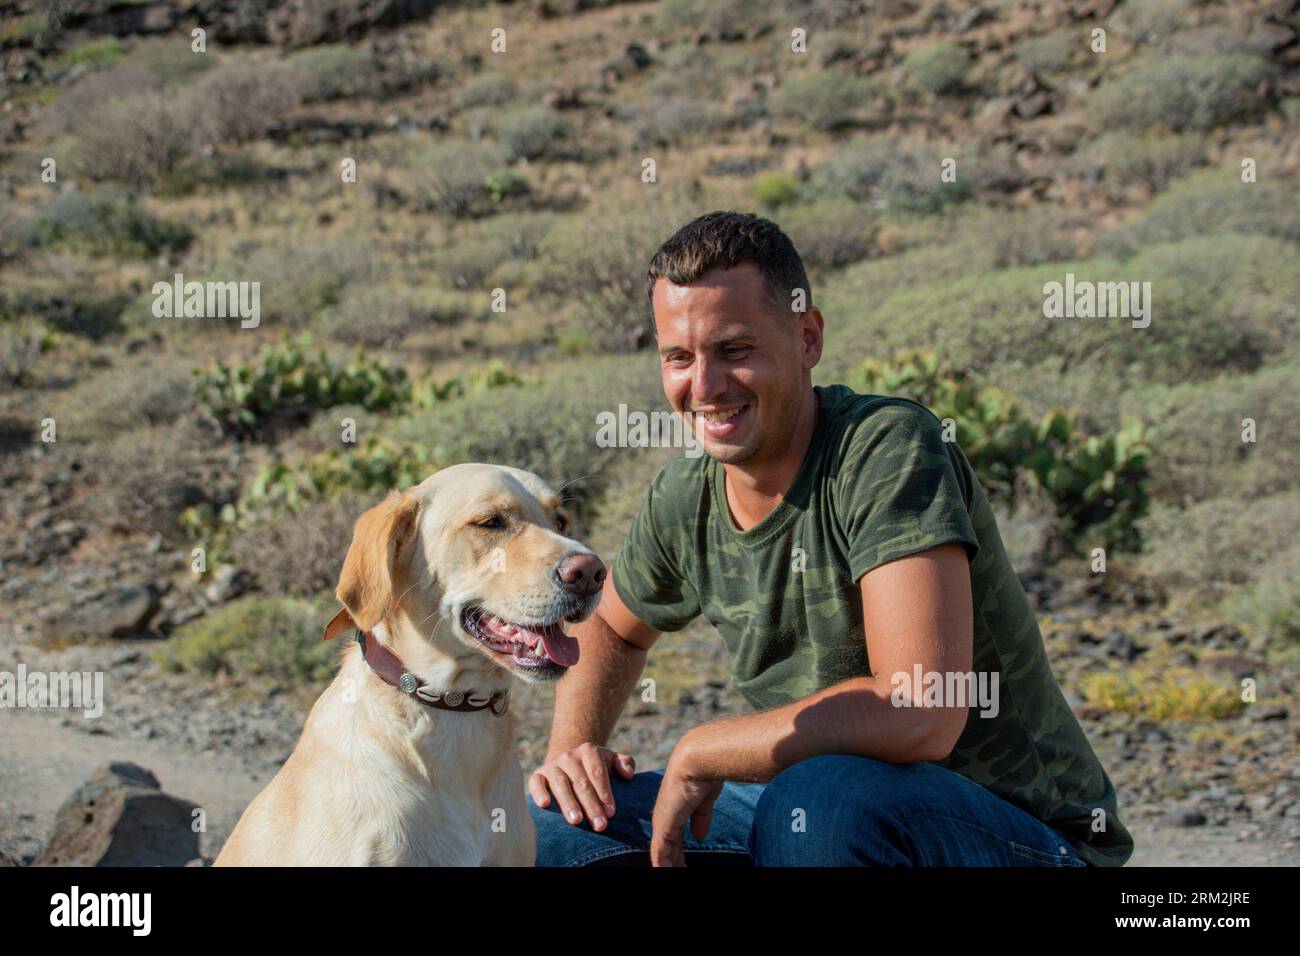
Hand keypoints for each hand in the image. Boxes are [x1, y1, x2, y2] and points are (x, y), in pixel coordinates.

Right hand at [528, 743, 635, 831]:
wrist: (569, 764)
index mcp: (589, 751)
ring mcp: (552, 765)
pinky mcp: (538, 775)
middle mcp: (569, 756)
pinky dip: (539, 792)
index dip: (605, 793)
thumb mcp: (612, 761)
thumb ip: (625, 763)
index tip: (611, 813)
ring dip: (569, 803)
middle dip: (591, 805)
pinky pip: (536, 782)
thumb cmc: (596, 769)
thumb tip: (627, 775)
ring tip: (576, 821)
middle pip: (581, 782)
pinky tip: (544, 804)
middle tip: (599, 825)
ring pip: (560, 784)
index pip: (598, 773)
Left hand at [650, 739, 723, 866]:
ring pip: (662, 854)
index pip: (674, 837)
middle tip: (679, 872)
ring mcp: (662, 822)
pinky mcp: (663, 827)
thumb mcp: (704, 800)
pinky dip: (662, 866)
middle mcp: (665, 816)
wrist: (697, 760)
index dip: (678, 853)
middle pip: (668, 848)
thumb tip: (700, 836)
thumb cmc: (705, 773)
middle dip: (674, 863)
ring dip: (669, 866)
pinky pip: (660, 854)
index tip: (683, 865)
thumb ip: (701, 817)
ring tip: (673, 875)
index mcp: (675, 809)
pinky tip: (664, 874)